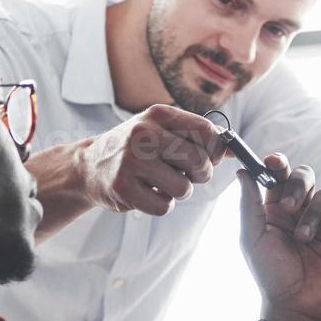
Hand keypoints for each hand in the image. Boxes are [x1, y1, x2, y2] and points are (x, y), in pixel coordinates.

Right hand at [76, 104, 225, 215]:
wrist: (88, 165)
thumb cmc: (135, 148)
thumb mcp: (162, 130)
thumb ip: (196, 138)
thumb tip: (232, 150)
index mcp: (159, 114)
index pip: (207, 131)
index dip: (214, 150)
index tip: (207, 158)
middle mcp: (144, 133)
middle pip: (199, 161)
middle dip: (200, 174)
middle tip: (188, 175)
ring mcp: (132, 160)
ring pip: (184, 188)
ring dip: (180, 192)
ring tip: (162, 183)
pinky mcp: (123, 187)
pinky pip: (164, 206)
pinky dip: (162, 205)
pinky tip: (148, 194)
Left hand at [238, 155, 320, 320]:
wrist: (297, 305)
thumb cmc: (271, 275)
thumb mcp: (252, 238)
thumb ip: (249, 204)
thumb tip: (243, 171)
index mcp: (275, 210)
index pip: (278, 176)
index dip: (277, 164)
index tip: (273, 162)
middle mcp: (300, 211)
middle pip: (304, 176)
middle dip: (297, 184)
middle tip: (288, 207)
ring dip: (313, 212)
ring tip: (304, 238)